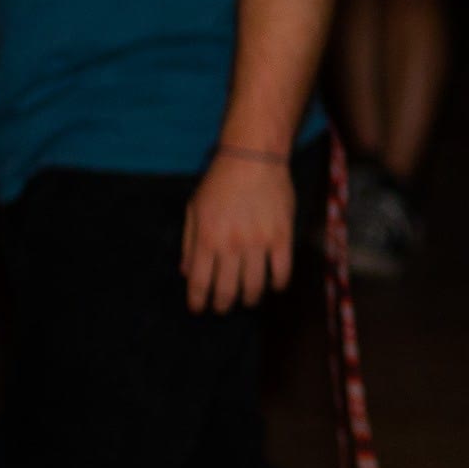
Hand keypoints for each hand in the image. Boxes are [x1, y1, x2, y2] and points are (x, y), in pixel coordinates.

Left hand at [182, 152, 294, 312]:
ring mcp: (258, 241)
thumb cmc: (219, 182)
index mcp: (206, 238)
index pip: (199, 282)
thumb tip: (186, 272)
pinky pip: (282, 270)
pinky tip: (273, 285)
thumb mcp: (194, 209)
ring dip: (250, 298)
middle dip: (223, 305)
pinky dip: (277, 283)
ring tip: (249, 299)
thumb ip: (189, 242)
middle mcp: (231, 244)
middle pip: (227, 289)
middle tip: (224, 307)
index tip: (199, 309)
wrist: (253, 158)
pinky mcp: (282, 235)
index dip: (198, 301)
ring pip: (255, 285)